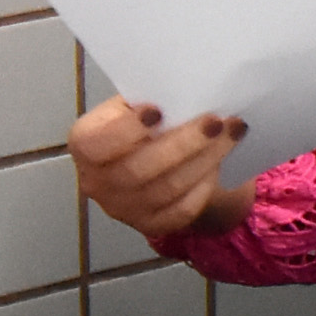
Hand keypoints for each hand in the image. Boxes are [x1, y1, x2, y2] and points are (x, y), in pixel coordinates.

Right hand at [70, 97, 247, 243]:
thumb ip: (146, 100)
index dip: (125, 129)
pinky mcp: (150, 225)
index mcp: (84, 144)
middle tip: (216, 121)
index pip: (95, 143)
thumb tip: (183, 91)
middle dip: (184, 143)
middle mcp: (96, 182)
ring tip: (231, 133)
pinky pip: (181, 210)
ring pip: (167, 189)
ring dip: (205, 160)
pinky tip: (220, 162)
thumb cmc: (141, 123)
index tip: (158, 110)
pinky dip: (204, 185)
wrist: (150, 158)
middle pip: (139, 169)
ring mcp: (122, 208)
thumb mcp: (132, 105)